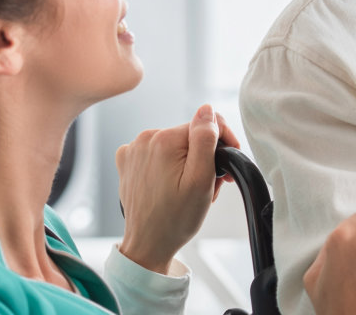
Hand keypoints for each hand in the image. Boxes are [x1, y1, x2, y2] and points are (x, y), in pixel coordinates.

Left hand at [116, 105, 239, 273]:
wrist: (148, 244)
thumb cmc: (176, 219)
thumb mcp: (201, 179)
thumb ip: (205, 139)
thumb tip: (207, 110)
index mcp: (163, 139)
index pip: (205, 124)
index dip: (223, 144)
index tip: (227, 167)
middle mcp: (144, 138)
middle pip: (189, 136)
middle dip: (205, 157)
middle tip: (209, 186)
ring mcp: (133, 150)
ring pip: (175, 145)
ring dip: (188, 163)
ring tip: (190, 190)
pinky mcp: (128, 162)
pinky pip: (157, 154)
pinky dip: (168, 167)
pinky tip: (171, 187)